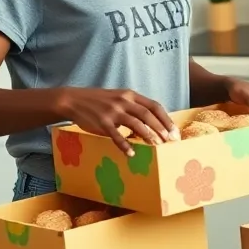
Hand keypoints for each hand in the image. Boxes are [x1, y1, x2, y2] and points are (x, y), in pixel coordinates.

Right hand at [57, 88, 178, 156]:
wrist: (73, 100)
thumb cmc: (99, 101)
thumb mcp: (119, 98)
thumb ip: (134, 107)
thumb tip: (152, 123)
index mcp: (130, 95)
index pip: (154, 105)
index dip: (166, 119)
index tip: (175, 131)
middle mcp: (123, 101)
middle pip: (148, 114)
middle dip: (161, 128)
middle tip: (170, 141)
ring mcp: (112, 111)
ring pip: (135, 123)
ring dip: (148, 135)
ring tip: (156, 146)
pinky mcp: (101, 122)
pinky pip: (116, 135)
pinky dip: (124, 145)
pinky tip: (131, 153)